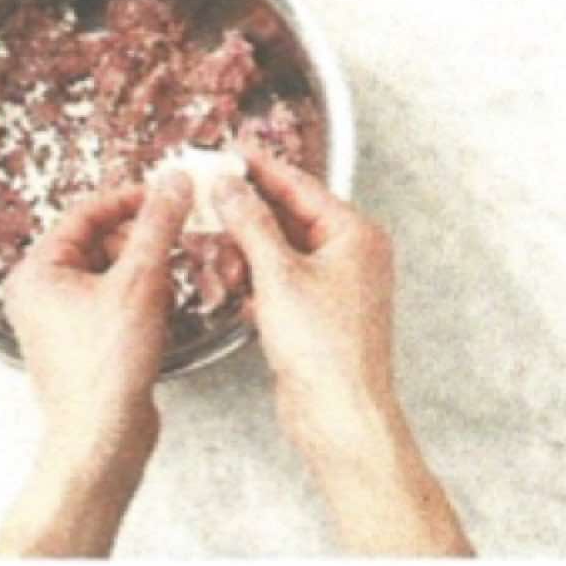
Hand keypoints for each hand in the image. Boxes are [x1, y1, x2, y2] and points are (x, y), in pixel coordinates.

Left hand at [0, 174, 191, 556]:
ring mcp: (58, 320)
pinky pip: (113, 303)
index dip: (130, 200)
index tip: (166, 195)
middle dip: (141, 241)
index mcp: (37, 271)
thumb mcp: (140, 282)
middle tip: (176, 240)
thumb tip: (172, 184)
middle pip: (98, 242)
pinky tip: (161, 314)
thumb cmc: (105, 371)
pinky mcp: (81, 343)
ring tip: (168, 285)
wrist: (102, 438)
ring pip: (109, 273)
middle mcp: (39, 293)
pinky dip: (140, 301)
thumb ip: (157, 225)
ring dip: (145, 273)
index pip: (85, 213)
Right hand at [212, 146, 396, 450]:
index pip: (300, 185)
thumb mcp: (278, 275)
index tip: (233, 151)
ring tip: (222, 258)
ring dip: (247, 253)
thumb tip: (231, 188)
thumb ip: (251, 223)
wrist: (340, 414)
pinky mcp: (318, 314)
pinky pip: (280, 281)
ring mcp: (335, 286)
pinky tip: (236, 289)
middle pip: (289, 216)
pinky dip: (256, 281)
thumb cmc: (327, 352)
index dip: (261, 167)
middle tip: (210, 198)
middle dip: (247, 215)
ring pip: (280, 250)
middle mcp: (350, 256)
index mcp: (354, 235)